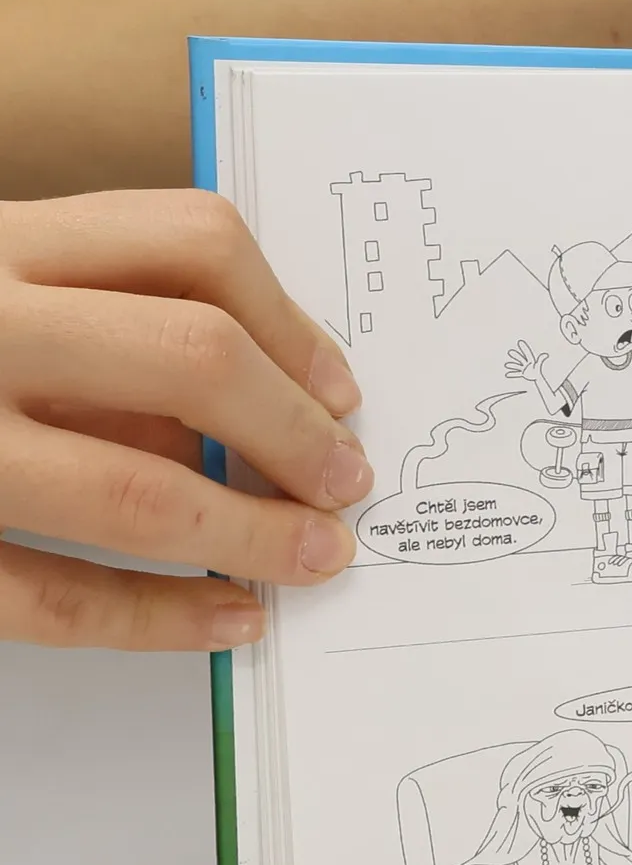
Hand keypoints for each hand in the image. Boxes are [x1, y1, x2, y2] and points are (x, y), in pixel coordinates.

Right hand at [0, 191, 368, 649]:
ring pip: (134, 492)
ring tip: (314, 560)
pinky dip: (160, 619)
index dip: (296, 323)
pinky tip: (228, 621)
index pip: (191, 243)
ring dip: (251, 535)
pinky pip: (52, 599)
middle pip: (191, 358)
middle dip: (297, 433)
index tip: (342, 389)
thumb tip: (273, 405)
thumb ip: (99, 328)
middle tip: (348, 483)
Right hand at [504, 339, 545, 382]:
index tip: (520, 342)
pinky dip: (512, 374)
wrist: (536, 376)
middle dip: (516, 355)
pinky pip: (516, 373)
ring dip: (512, 365)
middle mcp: (525, 363)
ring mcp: (523, 368)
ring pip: (517, 366)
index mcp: (530, 360)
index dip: (524, 347)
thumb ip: (541, 359)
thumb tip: (546, 354)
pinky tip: (507, 374)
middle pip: (520, 358)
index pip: (527, 352)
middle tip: (510, 352)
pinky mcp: (522, 373)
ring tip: (507, 365)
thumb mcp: (538, 364)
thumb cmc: (537, 369)